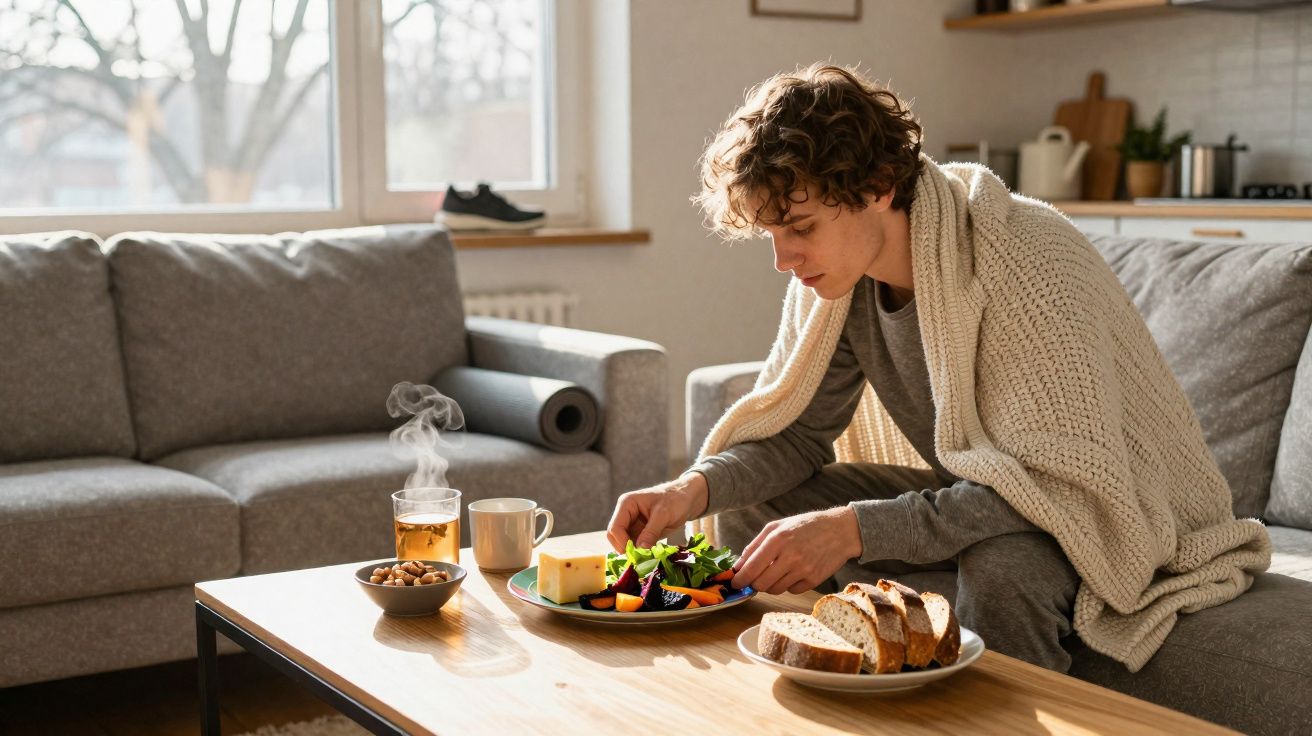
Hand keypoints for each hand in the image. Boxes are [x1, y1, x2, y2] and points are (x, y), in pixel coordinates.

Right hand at [605, 472, 708, 552]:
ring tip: (647, 558)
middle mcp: (626, 515)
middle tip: (640, 559)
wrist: (686, 499)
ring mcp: (632, 525)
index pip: (615, 528)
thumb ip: (651, 531)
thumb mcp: (664, 514)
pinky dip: (640, 553)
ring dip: (633, 552)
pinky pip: (634, 546)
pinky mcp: (640, 533)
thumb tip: (640, 549)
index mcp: (627, 504)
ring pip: (624, 544)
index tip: (636, 554)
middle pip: (615, 537)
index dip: (622, 543)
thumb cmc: (675, 500)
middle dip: (625, 549)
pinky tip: (650, 556)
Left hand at [731, 506, 861, 594]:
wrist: (840, 531)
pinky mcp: (814, 580)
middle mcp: (790, 556)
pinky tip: (794, 572)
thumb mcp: (777, 526)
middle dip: (754, 583)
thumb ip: (755, 545)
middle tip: (756, 577)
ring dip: (771, 584)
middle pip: (761, 584)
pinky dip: (788, 584)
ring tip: (778, 570)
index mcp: (778, 539)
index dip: (740, 579)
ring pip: (775, 590)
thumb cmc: (805, 526)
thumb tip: (739, 566)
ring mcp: (803, 570)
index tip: (735, 583)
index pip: (751, 568)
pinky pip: (792, 591)